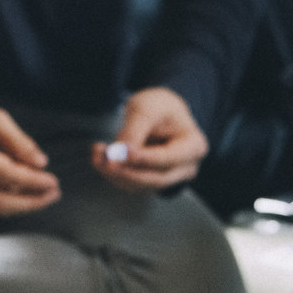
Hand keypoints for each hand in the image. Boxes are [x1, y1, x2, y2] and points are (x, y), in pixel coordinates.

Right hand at [0, 84, 59, 216]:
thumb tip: (41, 163)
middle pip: (3, 203)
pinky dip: (11, 198)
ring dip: (24, 203)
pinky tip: (26, 187)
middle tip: (55, 193)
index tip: (54, 181)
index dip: (34, 182)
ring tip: (46, 191)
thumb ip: (17, 140)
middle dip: (33, 202)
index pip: (8, 177)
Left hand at [92, 88, 206, 190]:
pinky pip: (133, 184)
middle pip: (156, 178)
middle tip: (105, 160)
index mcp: (194, 146)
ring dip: (116, 174)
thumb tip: (120, 152)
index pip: (169, 158)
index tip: (124, 153)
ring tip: (98, 155)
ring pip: (142, 185)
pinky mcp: (153, 181)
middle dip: (127, 171)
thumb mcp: (148, 108)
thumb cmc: (160, 107)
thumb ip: (135, 130)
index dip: (144, 158)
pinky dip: (115, 174)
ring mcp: (170, 177)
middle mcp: (186, 167)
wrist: (160, 112)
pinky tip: (101, 160)